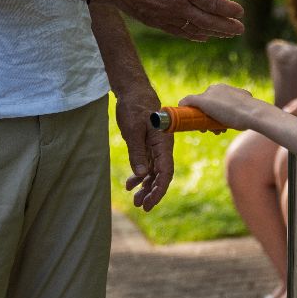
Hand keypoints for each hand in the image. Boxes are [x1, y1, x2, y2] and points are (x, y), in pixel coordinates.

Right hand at [98, 0, 244, 39]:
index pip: (211, 1)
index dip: (228, 8)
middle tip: (240, 29)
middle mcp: (176, 5)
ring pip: (195, 29)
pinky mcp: (156, 22)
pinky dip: (194, 35)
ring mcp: (166, 16)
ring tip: (226, 34)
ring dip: (214, 32)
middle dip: (226, 26)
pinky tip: (202, 36)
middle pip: (208, 20)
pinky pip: (180, 32)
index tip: (240, 11)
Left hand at [114, 86, 173, 211]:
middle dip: (152, 192)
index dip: (159, 191)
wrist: (134, 91)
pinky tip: (131, 184)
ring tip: (136, 200)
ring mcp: (156, 147)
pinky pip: (147, 164)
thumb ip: (138, 152)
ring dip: (146, 187)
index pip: (165, 173)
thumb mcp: (132, 130)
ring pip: (154, 172)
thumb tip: (142, 175)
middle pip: (161, 175)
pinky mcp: (149, 145)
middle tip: (141, 206)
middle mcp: (163, 147)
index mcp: (163, 144)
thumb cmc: (134, 107)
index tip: (149, 204)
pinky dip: (140, 175)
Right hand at [181, 83, 261, 131]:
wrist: (253, 114)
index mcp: (213, 89)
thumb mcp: (205, 103)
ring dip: (217, 122)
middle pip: (209, 108)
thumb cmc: (229, 110)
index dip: (197, 116)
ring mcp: (234, 95)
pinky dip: (228, 120)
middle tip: (212, 131)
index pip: (199, 103)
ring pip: (220, 112)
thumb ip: (190, 100)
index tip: (200, 128)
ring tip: (221, 130)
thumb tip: (181, 103)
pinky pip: (232, 112)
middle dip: (208, 121)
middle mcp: (223, 89)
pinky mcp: (244, 102)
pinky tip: (230, 125)